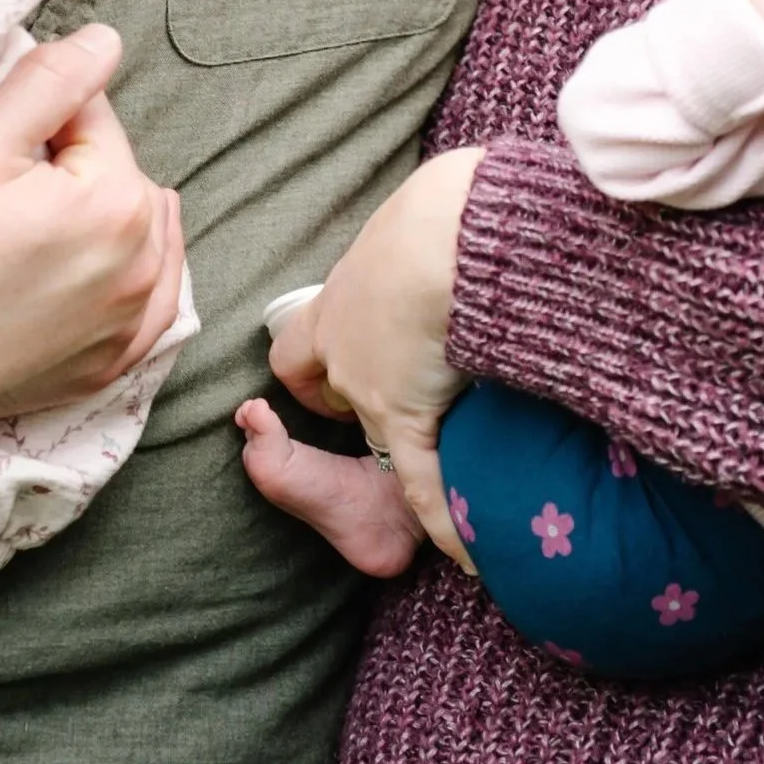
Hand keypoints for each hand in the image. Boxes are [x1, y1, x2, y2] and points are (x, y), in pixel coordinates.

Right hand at [0, 27, 182, 471]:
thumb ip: (49, 81)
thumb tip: (107, 41)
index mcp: (119, 201)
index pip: (95, 120)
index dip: (40, 123)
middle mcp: (144, 266)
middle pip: (121, 177)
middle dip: (77, 171)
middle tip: (3, 198)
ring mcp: (131, 324)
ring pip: (142, 236)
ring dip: (106, 222)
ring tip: (34, 235)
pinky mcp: (112, 365)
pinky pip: (150, 306)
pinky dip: (128, 282)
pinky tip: (89, 274)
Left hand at [268, 147, 484, 567]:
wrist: (458, 229)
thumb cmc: (451, 210)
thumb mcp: (429, 210)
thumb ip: (429, 230)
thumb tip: (452, 226)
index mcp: (340, 297)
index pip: (298, 347)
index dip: (313, 367)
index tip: (342, 371)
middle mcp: (342, 347)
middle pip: (332, 389)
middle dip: (359, 403)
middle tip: (410, 400)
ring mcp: (371, 387)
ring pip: (384, 435)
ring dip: (414, 448)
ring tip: (455, 469)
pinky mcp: (405, 416)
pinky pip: (419, 480)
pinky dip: (441, 518)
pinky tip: (465, 554)